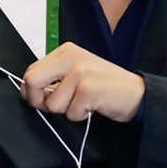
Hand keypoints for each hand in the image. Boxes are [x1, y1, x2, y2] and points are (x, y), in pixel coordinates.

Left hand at [21, 42, 144, 122]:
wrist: (137, 94)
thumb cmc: (106, 86)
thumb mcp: (78, 72)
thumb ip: (55, 76)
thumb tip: (28, 91)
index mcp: (66, 51)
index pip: (31, 71)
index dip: (31, 91)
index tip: (42, 100)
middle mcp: (71, 57)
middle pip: (32, 81)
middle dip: (38, 101)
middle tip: (55, 107)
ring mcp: (80, 72)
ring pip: (51, 103)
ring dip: (66, 111)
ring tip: (84, 103)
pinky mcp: (88, 89)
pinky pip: (71, 113)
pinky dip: (81, 116)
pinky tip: (94, 106)